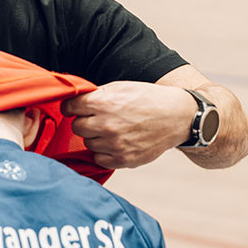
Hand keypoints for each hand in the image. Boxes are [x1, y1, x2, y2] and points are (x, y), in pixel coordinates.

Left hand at [61, 81, 195, 168]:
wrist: (178, 117)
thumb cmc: (147, 99)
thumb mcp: (120, 87)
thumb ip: (95, 95)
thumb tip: (72, 101)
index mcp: (104, 103)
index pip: (69, 107)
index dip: (72, 107)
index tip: (77, 108)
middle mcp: (107, 124)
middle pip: (77, 127)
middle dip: (85, 122)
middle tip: (98, 119)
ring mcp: (115, 144)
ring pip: (88, 143)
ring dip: (96, 137)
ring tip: (113, 129)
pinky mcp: (124, 159)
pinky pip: (99, 159)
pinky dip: (104, 152)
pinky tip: (116, 142)